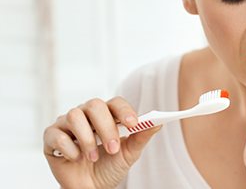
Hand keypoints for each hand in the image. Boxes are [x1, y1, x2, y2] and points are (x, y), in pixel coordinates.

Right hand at [43, 97, 160, 188]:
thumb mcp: (129, 153)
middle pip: (94, 105)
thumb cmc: (109, 167)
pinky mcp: (51, 137)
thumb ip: (142, 136)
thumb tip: (158, 122)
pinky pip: (56, 134)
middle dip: (106, 127)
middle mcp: (86, 114)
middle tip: (113, 148)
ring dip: (87, 138)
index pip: (115, 102)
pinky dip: (68, 147)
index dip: (124, 110)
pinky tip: (76, 158)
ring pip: (74, 115)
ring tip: (92, 157)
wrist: (90, 188)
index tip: (133, 124)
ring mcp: (66, 124)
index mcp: (107, 115)